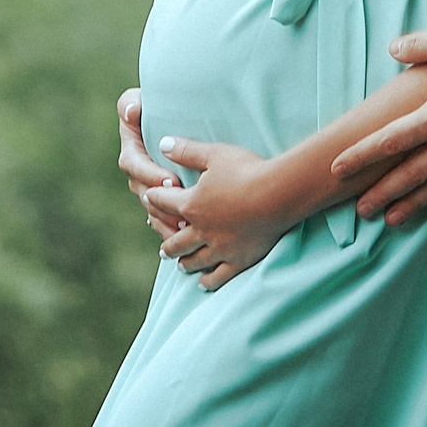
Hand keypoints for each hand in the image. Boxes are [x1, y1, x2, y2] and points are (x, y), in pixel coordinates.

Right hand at [117, 88, 179, 241]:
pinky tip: (184, 235)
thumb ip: (132, 102)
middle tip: (183, 210)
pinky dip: (169, 227)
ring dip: (166, 218)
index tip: (170, 181)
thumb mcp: (144, 97)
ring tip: (185, 227)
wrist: (182, 117)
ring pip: (151, 208)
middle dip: (162, 203)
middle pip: (143, 192)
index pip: (133, 164)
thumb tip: (130, 112)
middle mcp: (136, 170)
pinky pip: (160, 217)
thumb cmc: (162, 102)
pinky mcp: (160, 197)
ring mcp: (147, 185)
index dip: (149, 175)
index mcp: (131, 147)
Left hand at [144, 138, 291, 292]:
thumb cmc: (247, 170)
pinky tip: (203, 284)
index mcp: (190, 204)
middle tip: (162, 250)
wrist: (278, 194)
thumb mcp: (214, 154)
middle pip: (176, 240)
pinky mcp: (239, 259)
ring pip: (195, 260)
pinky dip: (208, 281)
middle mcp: (200, 230)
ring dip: (184, 262)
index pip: (163, 202)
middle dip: (167, 243)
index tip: (149, 200)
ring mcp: (219, 248)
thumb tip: (162, 143)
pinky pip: (219, 275)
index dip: (154, 199)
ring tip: (179, 264)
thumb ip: (186, 151)